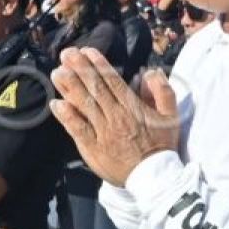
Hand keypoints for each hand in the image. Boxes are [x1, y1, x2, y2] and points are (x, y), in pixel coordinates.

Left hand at [50, 47, 179, 186]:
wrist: (154, 178)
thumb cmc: (161, 145)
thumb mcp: (171, 116)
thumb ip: (163, 91)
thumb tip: (150, 72)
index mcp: (133, 107)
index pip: (112, 81)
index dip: (98, 65)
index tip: (86, 51)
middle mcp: (116, 116)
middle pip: (95, 89)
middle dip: (80, 69)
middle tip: (66, 53)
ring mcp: (103, 132)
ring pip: (84, 106)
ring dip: (69, 88)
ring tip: (57, 72)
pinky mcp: (93, 148)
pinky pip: (78, 129)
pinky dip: (67, 117)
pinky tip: (56, 104)